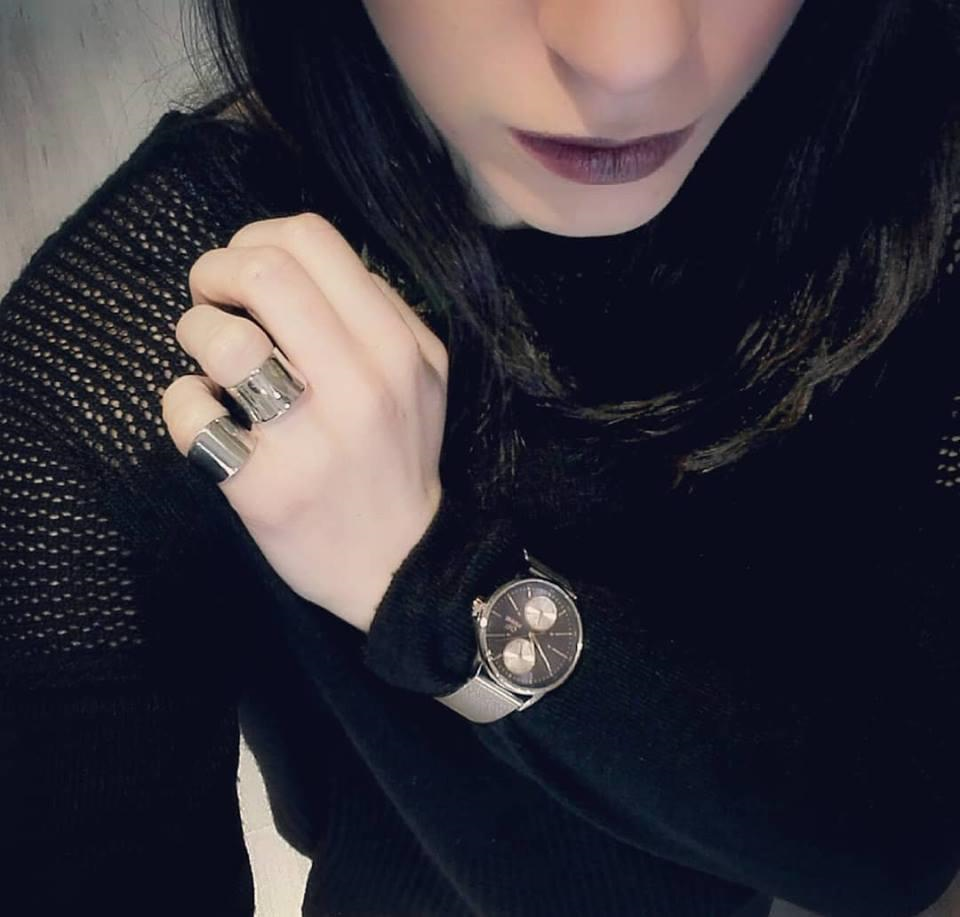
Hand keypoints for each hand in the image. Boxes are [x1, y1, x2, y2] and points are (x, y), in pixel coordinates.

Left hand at [160, 213, 448, 632]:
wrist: (400, 565)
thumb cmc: (399, 459)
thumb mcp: (423, 376)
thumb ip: (381, 313)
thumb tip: (301, 268)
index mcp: (398, 346)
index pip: (311, 238)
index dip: (256, 237)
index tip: (245, 276)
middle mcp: (360, 384)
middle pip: (262, 271)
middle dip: (214, 270)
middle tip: (211, 298)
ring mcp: (311, 439)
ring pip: (221, 339)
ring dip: (197, 334)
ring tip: (212, 363)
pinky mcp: (264, 488)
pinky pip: (191, 413)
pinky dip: (185, 402)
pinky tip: (210, 417)